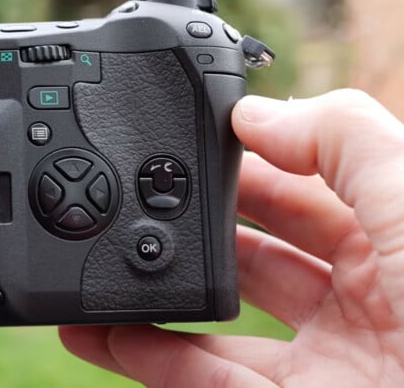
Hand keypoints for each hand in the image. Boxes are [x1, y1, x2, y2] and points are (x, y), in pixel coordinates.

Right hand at [60, 89, 403, 386]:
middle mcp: (359, 297)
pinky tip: (100, 331)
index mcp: (397, 236)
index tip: (187, 132)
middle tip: (137, 188)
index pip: (309, 181)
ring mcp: (322, 360)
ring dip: (156, 291)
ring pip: (220, 318)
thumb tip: (253, 114)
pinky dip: (145, 357)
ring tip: (99, 260)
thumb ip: (343, 139)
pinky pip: (200, 380)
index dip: (250, 153)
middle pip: (257, 244)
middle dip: (197, 214)